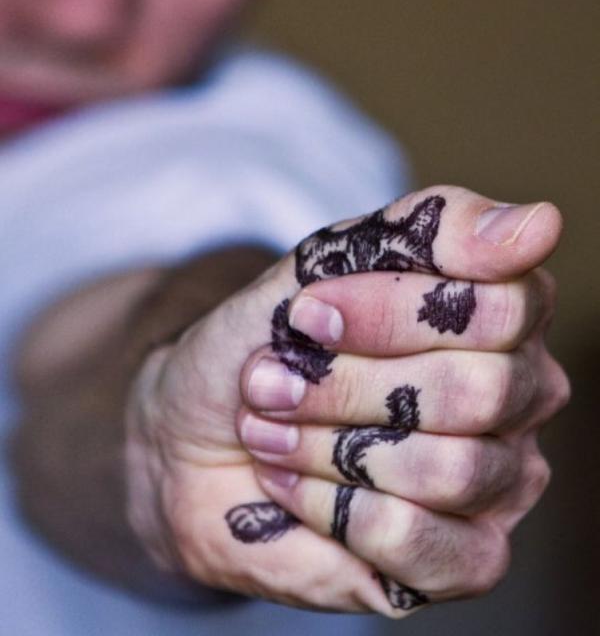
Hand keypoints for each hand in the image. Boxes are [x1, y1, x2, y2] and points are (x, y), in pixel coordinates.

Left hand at [126, 186, 567, 615]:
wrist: (197, 430)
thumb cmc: (268, 339)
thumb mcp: (327, 260)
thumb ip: (435, 229)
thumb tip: (541, 223)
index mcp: (500, 316)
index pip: (499, 309)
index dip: (388, 312)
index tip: (306, 312)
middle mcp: (517, 396)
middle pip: (475, 392)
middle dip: (346, 386)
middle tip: (273, 382)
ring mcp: (497, 481)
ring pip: (449, 469)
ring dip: (329, 447)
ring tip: (274, 431)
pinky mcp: (461, 558)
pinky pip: (423, 544)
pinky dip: (335, 512)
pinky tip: (297, 487)